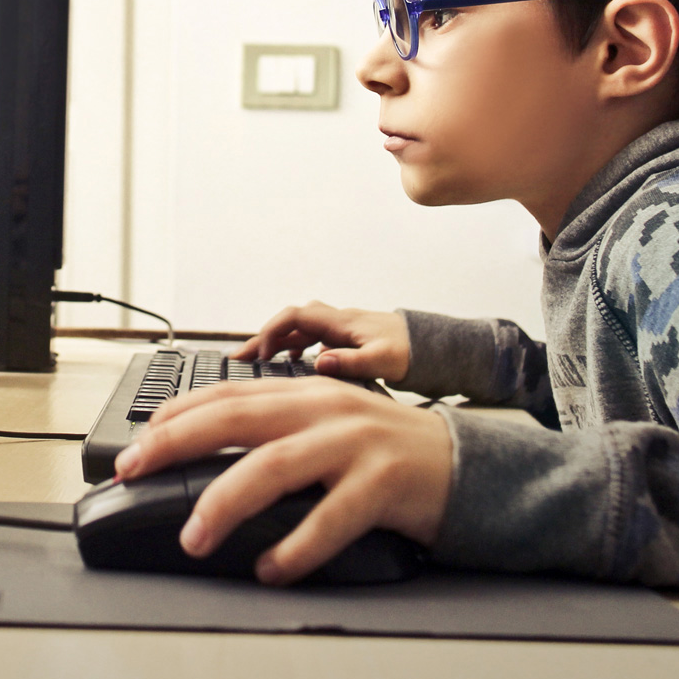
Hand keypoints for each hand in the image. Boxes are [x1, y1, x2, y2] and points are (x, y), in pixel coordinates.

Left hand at [111, 378, 452, 584]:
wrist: (465, 464)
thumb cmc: (387, 451)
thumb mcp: (328, 425)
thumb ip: (277, 432)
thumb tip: (207, 455)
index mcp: (305, 394)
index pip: (227, 395)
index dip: (175, 416)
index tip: (137, 443)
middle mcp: (324, 409)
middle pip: (236, 418)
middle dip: (176, 443)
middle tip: (136, 472)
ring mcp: (355, 443)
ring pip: (274, 466)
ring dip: (226, 502)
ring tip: (195, 537)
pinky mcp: (384, 482)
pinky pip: (331, 518)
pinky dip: (296, 547)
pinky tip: (272, 568)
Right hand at [234, 301, 408, 382]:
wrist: (437, 348)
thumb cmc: (414, 353)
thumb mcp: (385, 362)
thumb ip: (351, 363)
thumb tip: (319, 361)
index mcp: (343, 323)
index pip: (296, 316)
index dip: (272, 331)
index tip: (260, 354)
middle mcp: (339, 322)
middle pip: (291, 322)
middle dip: (264, 338)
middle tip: (240, 359)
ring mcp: (342, 329)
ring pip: (300, 329)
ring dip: (277, 342)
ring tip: (258, 362)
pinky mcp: (348, 339)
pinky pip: (313, 337)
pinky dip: (296, 346)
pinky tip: (294, 362)